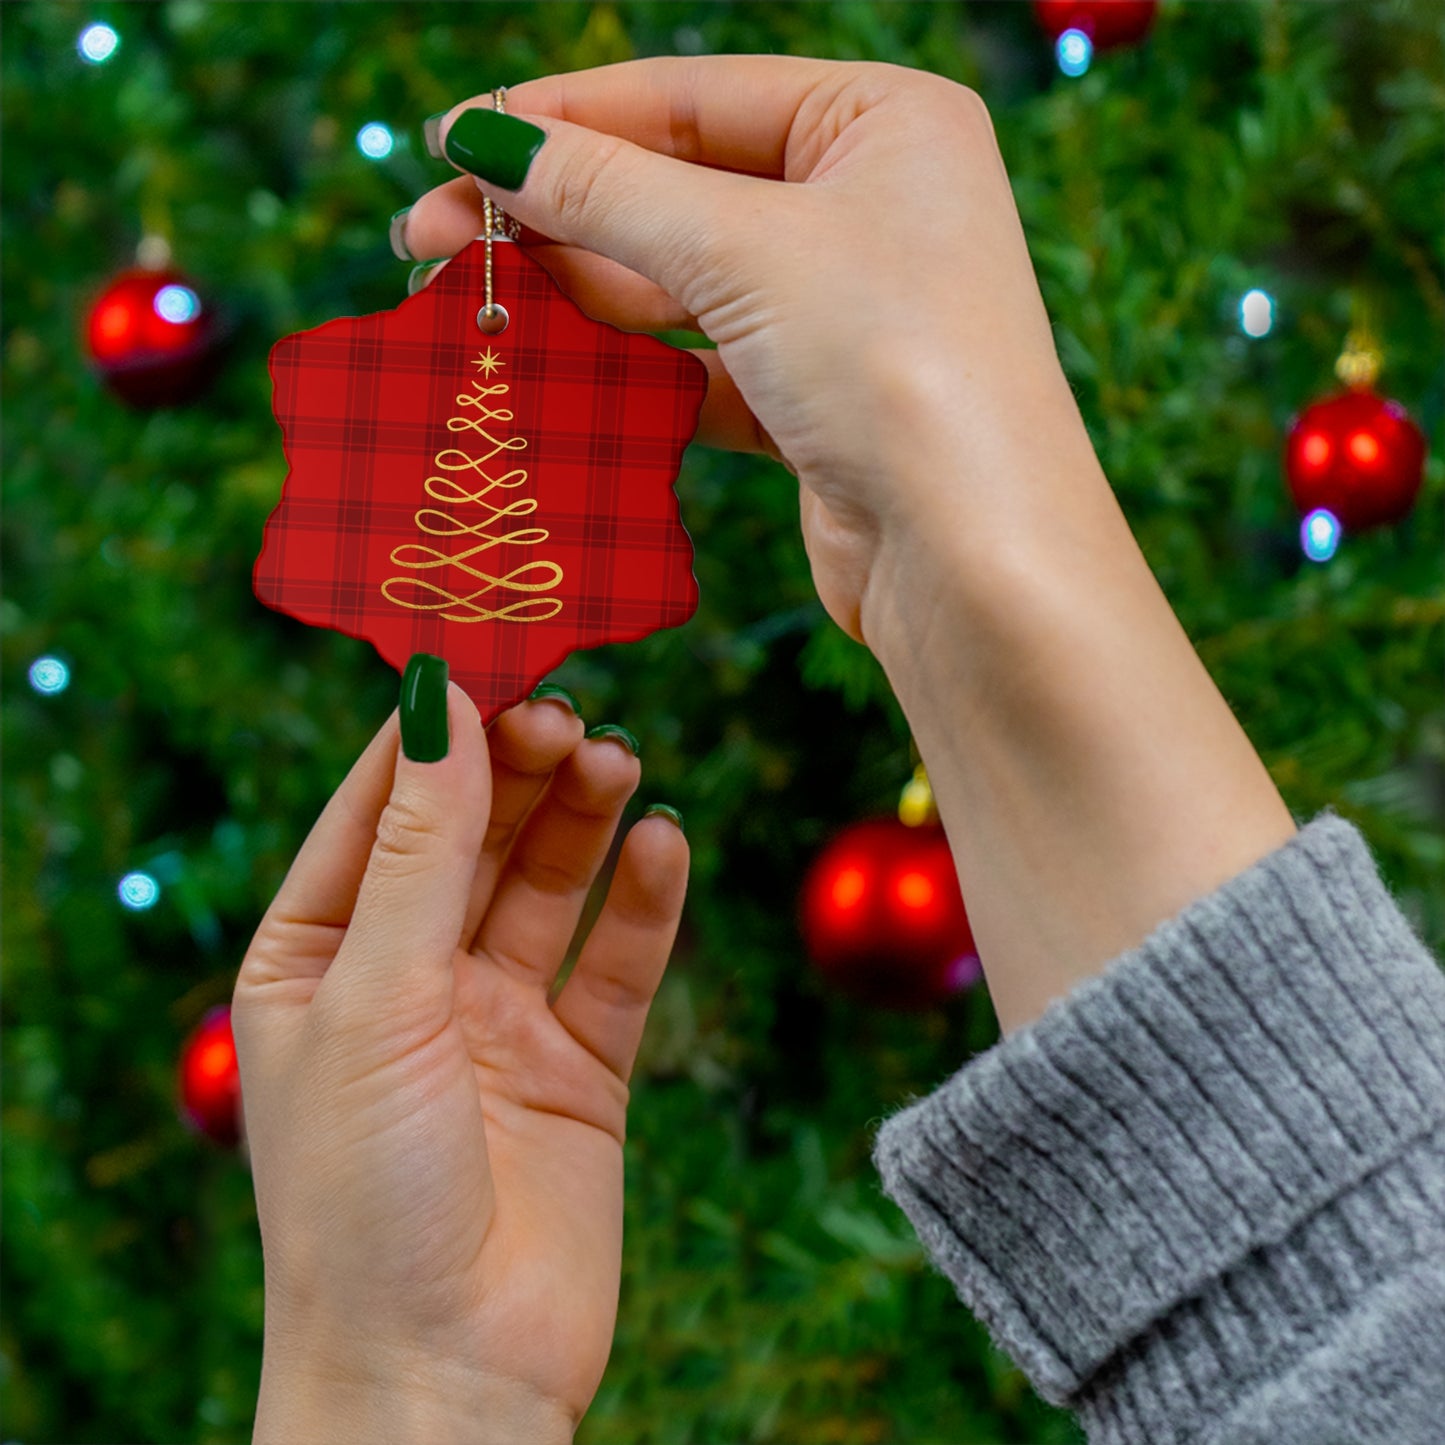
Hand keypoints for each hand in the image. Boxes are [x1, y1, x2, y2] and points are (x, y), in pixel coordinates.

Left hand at [232, 677, 686, 1440]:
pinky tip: (665, 843)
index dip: (431, 731)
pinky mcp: (580, 1067)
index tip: (488, 651)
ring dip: (584, 819)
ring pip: (549, 885)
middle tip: (571, 709)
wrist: (446, 1379)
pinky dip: (644, 901)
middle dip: (519, 769)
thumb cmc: (364, 1198)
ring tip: (619, 760)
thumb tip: (441, 703)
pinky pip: (617, 962)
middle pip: (473, 836)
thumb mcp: (377, 999)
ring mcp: (497, 1022)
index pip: (377, 810)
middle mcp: (408, 979)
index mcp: (318, 958)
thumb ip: (420, 851)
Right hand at [403, 60, 1294, 1035]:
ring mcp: (843, 309)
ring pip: (680, 282)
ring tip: (463, 302)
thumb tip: (485, 139)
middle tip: (427, 239)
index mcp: (882, 122)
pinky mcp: (815, 401)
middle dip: (552, 213)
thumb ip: (606, 191)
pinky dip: (626, 368)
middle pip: (676, 188)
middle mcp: (869, 204)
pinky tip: (542, 368)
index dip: (562, 118)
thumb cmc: (896, 366)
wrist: (974, 561)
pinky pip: (698, 364)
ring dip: (575, 293)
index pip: (689, 96)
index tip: (450, 142)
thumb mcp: (742, 251)